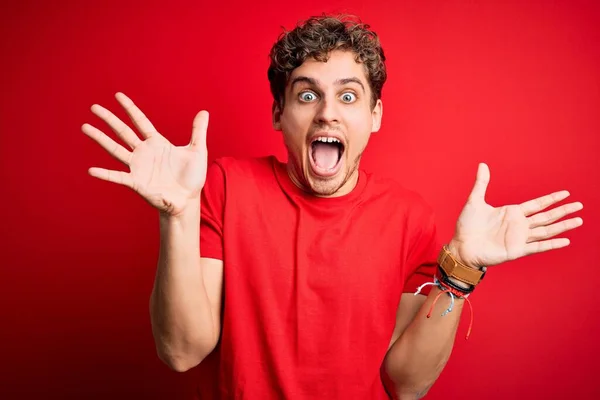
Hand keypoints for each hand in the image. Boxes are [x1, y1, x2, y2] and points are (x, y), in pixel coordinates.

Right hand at [82, 92, 208, 215]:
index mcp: (157, 143)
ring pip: (116, 149)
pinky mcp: (136, 183)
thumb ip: (198, 131)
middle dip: (109, 119)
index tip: (118, 95)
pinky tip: (91, 170)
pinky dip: (105, 174)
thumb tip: (204, 112)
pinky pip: (118, 177)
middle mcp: (144, 153)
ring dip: (101, 139)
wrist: (188, 200)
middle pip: (123, 132)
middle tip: (94, 107)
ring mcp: (138, 167)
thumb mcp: (197, 151)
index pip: (141, 121)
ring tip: (85, 127)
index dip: (130, 108)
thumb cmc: (192, 177)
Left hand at [449, 163, 583, 267]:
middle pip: (546, 216)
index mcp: (511, 213)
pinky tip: (565, 241)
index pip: (537, 204)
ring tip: (578, 221)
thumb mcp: (475, 201)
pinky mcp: (516, 250)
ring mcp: (519, 238)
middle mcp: (518, 225)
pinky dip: (551, 244)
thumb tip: (482, 164)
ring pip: (546, 230)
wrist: (461, 246)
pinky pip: (537, 246)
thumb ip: (481, 183)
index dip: (551, 199)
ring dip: (562, 226)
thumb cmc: (467, 226)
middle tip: (580, 206)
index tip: (566, 193)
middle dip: (563, 211)